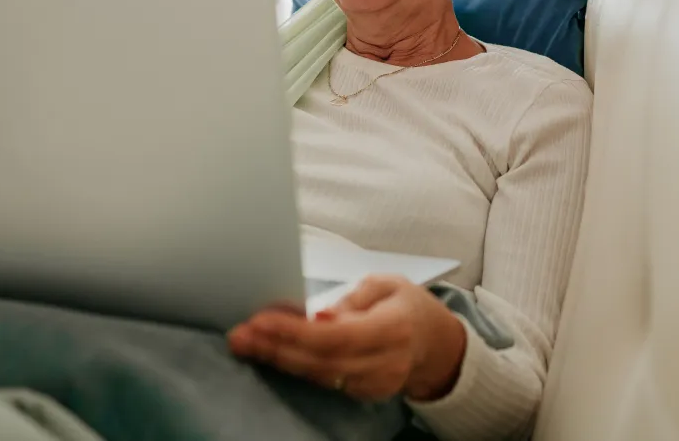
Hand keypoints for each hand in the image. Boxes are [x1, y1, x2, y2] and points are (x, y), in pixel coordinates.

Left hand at [228, 275, 467, 401]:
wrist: (437, 345)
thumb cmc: (409, 307)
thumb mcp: (388, 285)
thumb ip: (353, 299)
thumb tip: (317, 316)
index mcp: (393, 328)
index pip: (337, 336)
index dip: (295, 332)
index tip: (262, 321)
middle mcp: (385, 362)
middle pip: (321, 362)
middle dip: (276, 348)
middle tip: (241, 335)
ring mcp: (376, 384)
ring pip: (318, 376)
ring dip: (279, 360)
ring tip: (247, 343)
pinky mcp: (365, 395)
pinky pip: (324, 383)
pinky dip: (296, 367)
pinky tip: (274, 354)